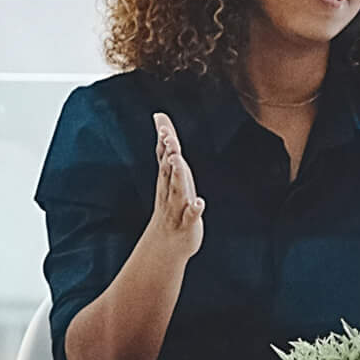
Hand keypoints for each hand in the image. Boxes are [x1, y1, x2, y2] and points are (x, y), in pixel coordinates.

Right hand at [144, 112, 204, 259]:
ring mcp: (178, 207)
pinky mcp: (187, 223)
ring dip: (177, 176)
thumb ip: (166, 145)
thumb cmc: (172, 202)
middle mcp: (170, 190)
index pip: (164, 156)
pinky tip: (199, 203)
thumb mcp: (169, 172)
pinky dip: (194, 209)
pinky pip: (190, 216)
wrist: (167, 242)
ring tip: (178, 161)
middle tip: (169, 138)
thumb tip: (159, 116)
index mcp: (168, 178)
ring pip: (177, 190)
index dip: (164, 141)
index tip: (162, 124)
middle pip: (169, 170)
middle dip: (169, 153)